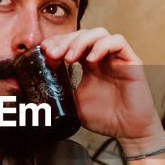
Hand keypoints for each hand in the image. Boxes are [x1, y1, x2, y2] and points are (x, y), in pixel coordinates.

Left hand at [39, 28, 164, 152]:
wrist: (127, 131)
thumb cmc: (105, 118)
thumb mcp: (73, 104)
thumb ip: (59, 93)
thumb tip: (34, 93)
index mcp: (89, 64)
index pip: (71, 42)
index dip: (57, 42)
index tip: (43, 51)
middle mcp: (102, 57)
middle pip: (82, 34)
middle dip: (64, 41)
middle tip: (52, 53)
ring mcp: (116, 58)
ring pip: (99, 33)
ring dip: (81, 41)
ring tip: (69, 58)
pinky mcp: (131, 62)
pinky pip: (118, 42)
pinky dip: (102, 46)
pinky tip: (91, 59)